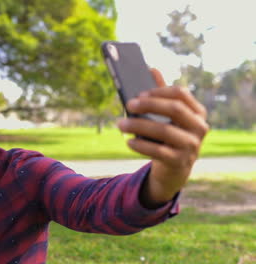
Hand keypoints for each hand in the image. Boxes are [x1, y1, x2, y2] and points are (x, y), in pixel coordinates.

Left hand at [118, 68, 208, 207]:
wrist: (174, 168)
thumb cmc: (168, 135)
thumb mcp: (165, 116)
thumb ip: (161, 94)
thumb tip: (152, 69)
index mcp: (197, 112)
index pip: (180, 94)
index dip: (158, 91)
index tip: (138, 93)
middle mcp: (199, 127)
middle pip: (174, 109)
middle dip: (149, 105)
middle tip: (128, 104)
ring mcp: (192, 146)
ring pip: (165, 130)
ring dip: (139, 125)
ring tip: (120, 124)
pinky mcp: (180, 162)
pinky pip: (159, 151)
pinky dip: (141, 146)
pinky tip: (128, 142)